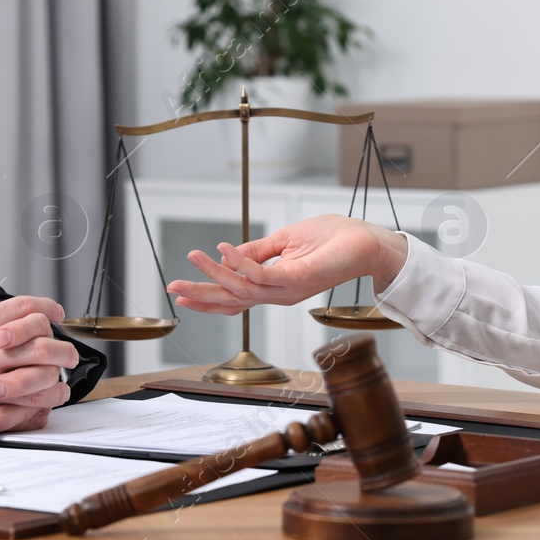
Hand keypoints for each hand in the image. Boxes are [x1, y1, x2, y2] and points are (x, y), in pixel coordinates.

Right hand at [0, 295, 79, 438]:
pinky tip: (41, 407)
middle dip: (63, 348)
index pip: (25, 309)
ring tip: (60, 383)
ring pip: (38, 381)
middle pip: (42, 344)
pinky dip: (35, 410)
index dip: (47, 308)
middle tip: (69, 354)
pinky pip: (18, 414)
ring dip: (55, 381)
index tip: (56, 314)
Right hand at [167, 215, 406, 314]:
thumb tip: (229, 254)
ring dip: (214, 273)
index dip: (208, 296)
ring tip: (194, 256)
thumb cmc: (333, 239)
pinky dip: (239, 263)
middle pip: (232, 300)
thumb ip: (258, 250)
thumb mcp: (286, 240)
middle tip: (174, 287)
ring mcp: (288, 290)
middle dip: (201, 294)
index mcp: (276, 286)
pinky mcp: (297, 280)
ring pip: (242, 289)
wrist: (365, 241)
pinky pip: (261, 274)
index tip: (182, 293)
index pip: (236, 297)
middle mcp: (279, 294)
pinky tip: (223, 251)